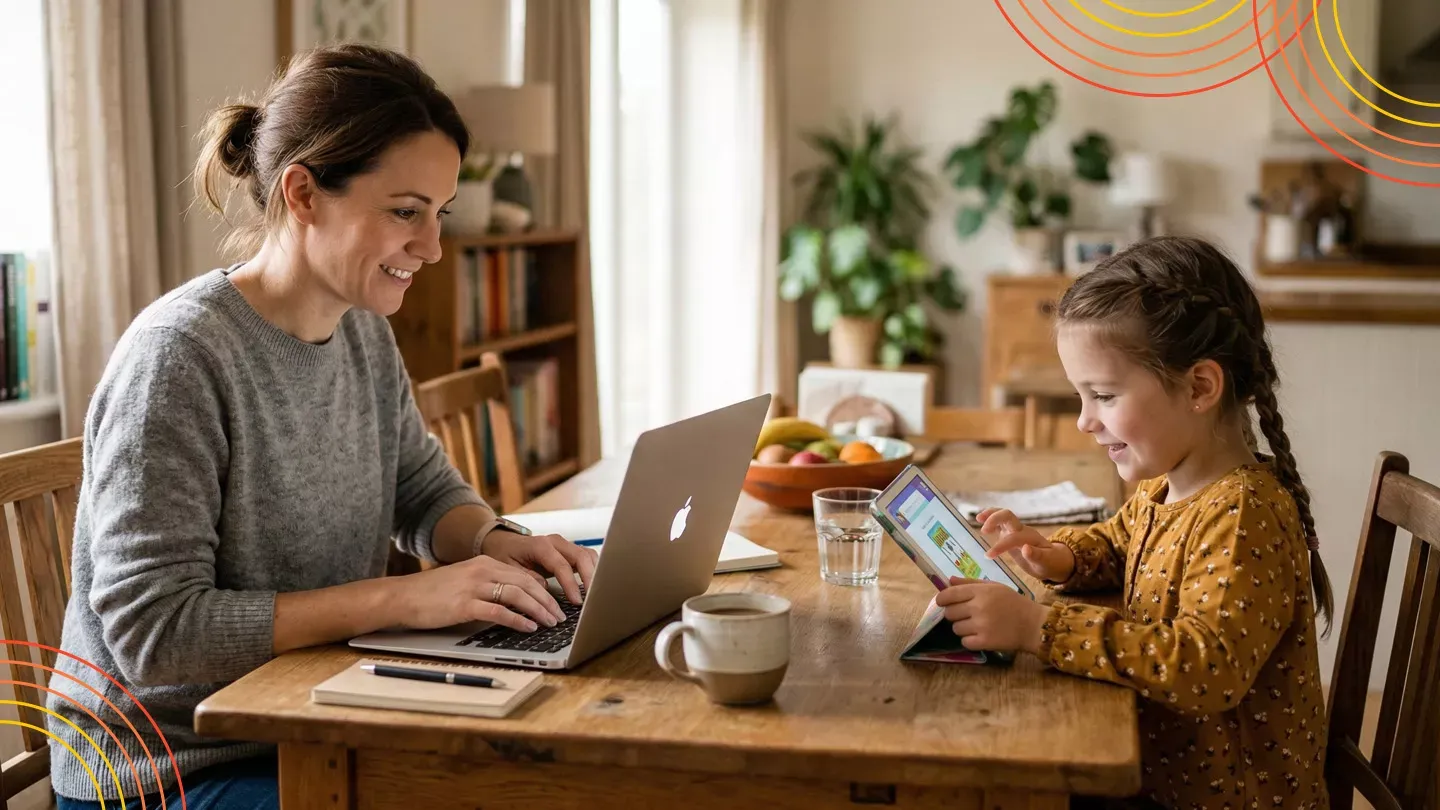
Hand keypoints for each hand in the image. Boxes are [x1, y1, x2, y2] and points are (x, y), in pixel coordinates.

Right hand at [397, 555, 566, 633]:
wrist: (402, 597)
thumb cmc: (433, 594)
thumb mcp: (466, 581)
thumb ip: (489, 585)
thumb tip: (517, 600)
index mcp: (485, 563)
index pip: (524, 575)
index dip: (545, 589)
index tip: (557, 603)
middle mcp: (482, 570)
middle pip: (526, 583)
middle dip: (547, 600)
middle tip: (560, 616)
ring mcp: (473, 586)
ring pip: (517, 595)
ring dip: (538, 610)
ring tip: (551, 622)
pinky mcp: (464, 604)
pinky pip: (499, 611)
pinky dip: (518, 620)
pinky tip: (528, 627)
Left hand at [478, 530, 598, 605]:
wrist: (505, 543)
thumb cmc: (506, 556)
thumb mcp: (510, 570)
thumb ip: (527, 578)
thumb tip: (545, 589)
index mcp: (540, 545)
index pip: (562, 565)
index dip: (571, 584)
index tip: (576, 601)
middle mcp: (555, 542)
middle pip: (581, 556)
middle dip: (589, 578)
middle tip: (591, 599)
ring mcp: (564, 544)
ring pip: (587, 555)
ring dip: (594, 573)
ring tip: (594, 594)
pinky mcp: (569, 550)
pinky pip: (586, 557)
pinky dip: (593, 570)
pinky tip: (592, 585)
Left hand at [935, 577, 1049, 654]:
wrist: (1033, 624)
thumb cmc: (1013, 603)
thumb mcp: (994, 587)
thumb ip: (970, 583)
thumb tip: (948, 580)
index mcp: (981, 591)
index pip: (949, 594)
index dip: (941, 599)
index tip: (942, 603)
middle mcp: (979, 607)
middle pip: (949, 613)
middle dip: (954, 614)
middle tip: (967, 615)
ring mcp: (981, 625)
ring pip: (956, 628)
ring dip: (963, 628)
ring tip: (977, 625)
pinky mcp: (984, 641)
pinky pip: (964, 641)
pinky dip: (970, 640)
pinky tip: (980, 636)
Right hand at [976, 508, 1075, 582]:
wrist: (1053, 559)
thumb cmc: (1049, 562)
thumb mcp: (1046, 563)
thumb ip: (1036, 556)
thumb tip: (1025, 548)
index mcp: (1030, 537)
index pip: (1012, 538)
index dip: (1000, 546)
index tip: (988, 555)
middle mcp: (1021, 530)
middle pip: (1008, 516)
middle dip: (994, 520)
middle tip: (983, 531)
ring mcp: (1015, 530)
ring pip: (1002, 515)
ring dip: (990, 514)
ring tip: (978, 518)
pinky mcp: (1009, 532)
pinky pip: (999, 521)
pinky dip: (989, 518)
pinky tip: (980, 520)